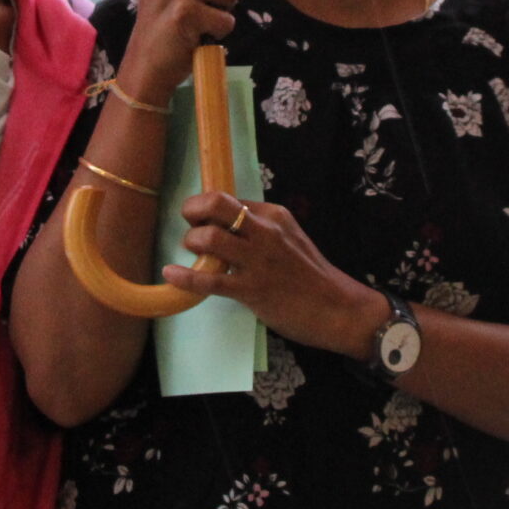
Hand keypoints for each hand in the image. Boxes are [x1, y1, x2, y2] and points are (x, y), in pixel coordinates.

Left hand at [168, 191, 383, 357]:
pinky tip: (171, 275)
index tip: (198, 217)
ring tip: (192, 252)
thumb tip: (227, 225)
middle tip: (188, 224)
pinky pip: (209, 280)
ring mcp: (258, 261)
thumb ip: (262, 230)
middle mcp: (265, 232)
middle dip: (192, 210)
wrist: (337, 309)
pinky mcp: (252, 290)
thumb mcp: (290, 239)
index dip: (206, 205)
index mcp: (275, 216)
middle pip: (216, 205)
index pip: (230, 198)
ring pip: (209, 239)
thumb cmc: (311, 276)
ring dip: (191, 243)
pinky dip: (184, 277)